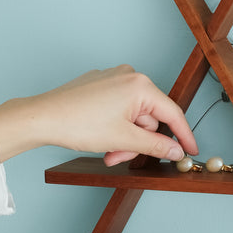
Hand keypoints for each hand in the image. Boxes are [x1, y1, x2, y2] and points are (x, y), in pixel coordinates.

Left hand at [0, 66, 197, 166]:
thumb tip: (176, 150)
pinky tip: (99, 136)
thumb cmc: (77, 123)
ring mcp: (112, 78)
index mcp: (140, 85)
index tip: (190, 151)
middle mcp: (128, 76)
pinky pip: (118, 108)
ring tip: (107, 150)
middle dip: (138, 141)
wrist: (42, 118)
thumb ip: (156, 146)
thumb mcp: (124, 139)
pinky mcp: (98, 84)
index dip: (183, 136)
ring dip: (124, 137)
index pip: (172, 113)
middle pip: (150, 117)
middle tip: (121, 157)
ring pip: (132, 115)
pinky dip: (114, 126)